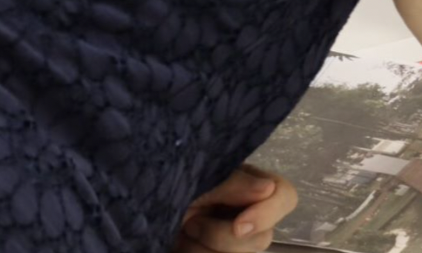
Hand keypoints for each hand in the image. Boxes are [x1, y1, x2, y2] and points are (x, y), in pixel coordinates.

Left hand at [175, 164, 297, 252]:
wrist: (135, 216)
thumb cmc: (167, 188)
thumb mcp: (199, 178)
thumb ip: (234, 182)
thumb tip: (269, 187)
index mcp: (250, 188)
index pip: (285, 196)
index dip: (268, 213)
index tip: (238, 225)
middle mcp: (249, 217)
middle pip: (263, 238)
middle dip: (222, 237)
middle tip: (192, 222)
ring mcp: (234, 244)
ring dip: (205, 251)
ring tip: (183, 236)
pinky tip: (183, 249)